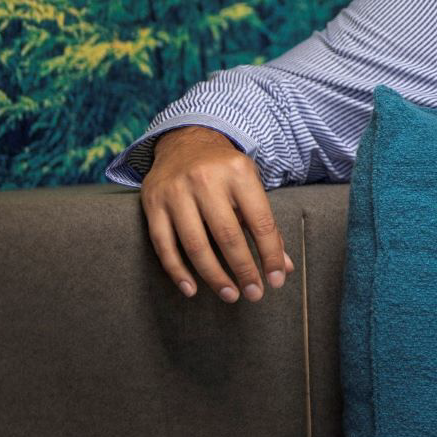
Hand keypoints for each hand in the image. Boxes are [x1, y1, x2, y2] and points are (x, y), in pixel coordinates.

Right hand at [140, 126, 293, 302]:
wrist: (184, 141)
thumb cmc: (225, 170)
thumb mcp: (251, 186)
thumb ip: (266, 226)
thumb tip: (284, 267)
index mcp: (238, 173)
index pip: (260, 221)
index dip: (270, 254)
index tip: (277, 279)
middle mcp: (205, 180)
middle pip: (227, 236)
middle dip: (243, 270)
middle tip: (254, 294)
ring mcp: (176, 192)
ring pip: (195, 244)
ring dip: (214, 276)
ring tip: (230, 295)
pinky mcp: (152, 203)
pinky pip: (163, 245)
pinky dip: (177, 271)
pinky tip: (192, 288)